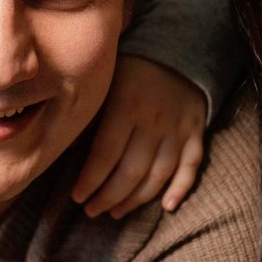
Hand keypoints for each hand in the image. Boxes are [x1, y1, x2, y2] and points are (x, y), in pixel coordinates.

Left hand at [73, 56, 207, 217]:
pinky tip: (166, 207)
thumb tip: (64, 147)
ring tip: (116, 212)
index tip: (77, 197)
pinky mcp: (196, 132)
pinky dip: (181, 188)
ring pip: (158, 175)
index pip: (105, 155)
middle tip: (93, 211)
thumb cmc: (131, 69)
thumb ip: (91, 114)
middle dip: (108, 197)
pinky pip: (191, 166)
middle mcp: (154, 121)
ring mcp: (178, 129)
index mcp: (126, 106)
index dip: (90, 181)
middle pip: (131, 171)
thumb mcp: (106, 82)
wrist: (179, 48)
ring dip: (136, 200)